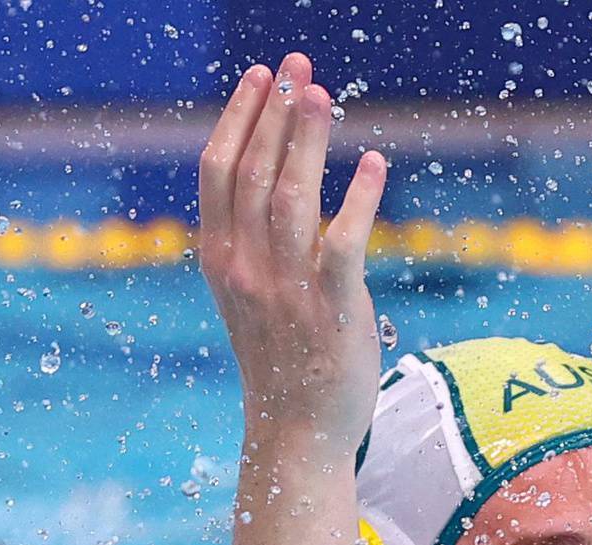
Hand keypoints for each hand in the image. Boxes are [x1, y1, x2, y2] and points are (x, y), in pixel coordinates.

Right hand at [198, 54, 387, 449]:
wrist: (296, 432)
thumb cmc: (280, 362)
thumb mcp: (246, 296)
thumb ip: (249, 243)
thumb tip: (265, 183)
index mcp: (220, 261)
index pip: (218, 172)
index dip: (239, 117)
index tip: (261, 78)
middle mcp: (246, 269)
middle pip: (252, 171)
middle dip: (275, 111)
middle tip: (297, 65)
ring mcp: (287, 289)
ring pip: (291, 195)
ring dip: (308, 139)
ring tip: (325, 95)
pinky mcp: (332, 308)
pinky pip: (342, 241)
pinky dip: (358, 196)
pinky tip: (373, 163)